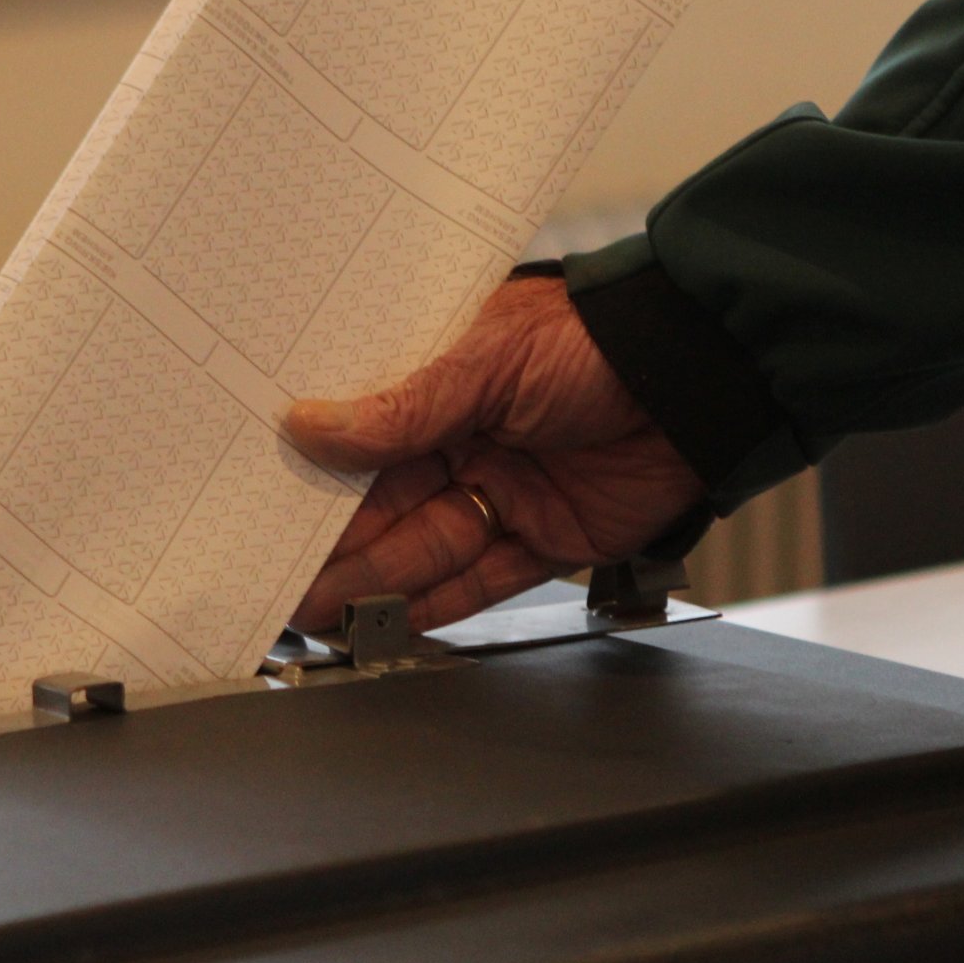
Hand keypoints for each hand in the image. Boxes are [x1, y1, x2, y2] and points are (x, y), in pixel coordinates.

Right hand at [282, 275, 704, 631]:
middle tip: (274, 577)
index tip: (260, 499)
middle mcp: (467, 436)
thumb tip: (309, 426)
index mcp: (442, 377)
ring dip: (370, 582)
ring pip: (422, 546)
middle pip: (384, 502)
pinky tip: (386, 623)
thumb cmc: (598, 339)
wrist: (704, 377)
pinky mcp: (546, 537)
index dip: (314, 468)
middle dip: (330, 542)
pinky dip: (434, 604)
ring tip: (314, 610)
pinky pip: (479, 579)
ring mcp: (504, 489)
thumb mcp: (487, 361)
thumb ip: (402, 407)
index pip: (362, 431)